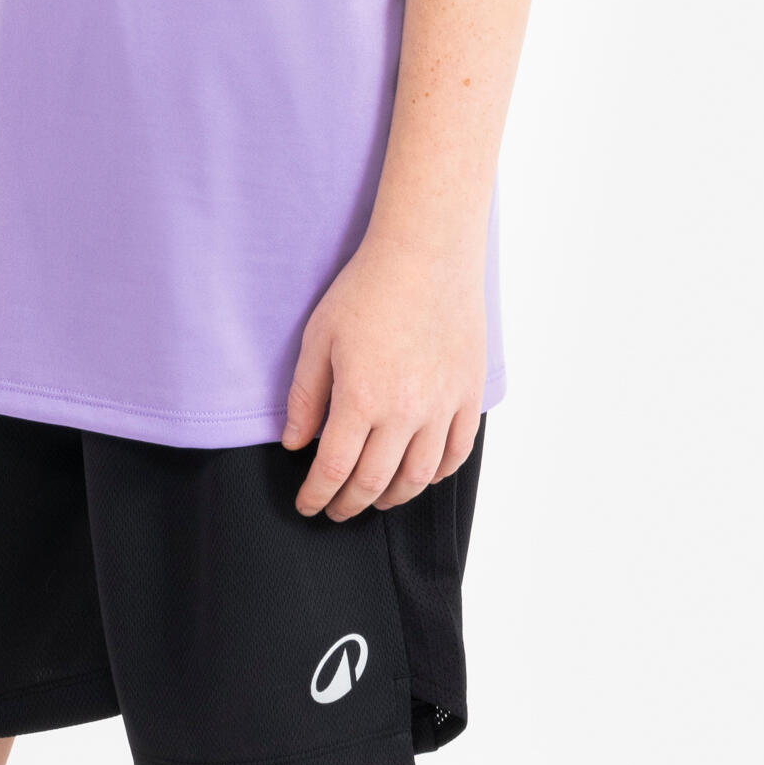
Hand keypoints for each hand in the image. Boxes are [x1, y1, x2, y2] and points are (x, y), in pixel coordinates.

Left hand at [281, 232, 484, 518]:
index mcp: (361, 399)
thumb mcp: (319, 337)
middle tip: (336, 510)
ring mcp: (442, 406)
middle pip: (374, 481)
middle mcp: (404, 412)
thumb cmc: (366, 289)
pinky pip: (457, 452)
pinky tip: (421, 475)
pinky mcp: (468, 394)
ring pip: (418, 477)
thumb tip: (295, 443)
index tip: (307, 505)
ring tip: (375, 498)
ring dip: (393, 496)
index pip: (334, 469)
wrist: (426, 254)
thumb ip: (305, 396)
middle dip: (349, 504)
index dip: (317, 495)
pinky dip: (437, 473)